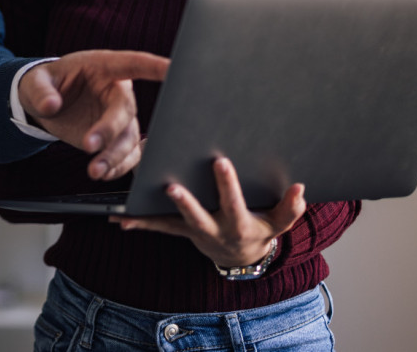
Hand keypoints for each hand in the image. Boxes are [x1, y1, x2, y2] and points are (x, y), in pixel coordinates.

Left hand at [18, 51, 168, 180]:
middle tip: (90, 147)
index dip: (155, 66)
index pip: (133, 63)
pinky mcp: (118, 138)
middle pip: (126, 110)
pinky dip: (118, 167)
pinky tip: (103, 173)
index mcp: (104, 67)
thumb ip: (41, 91)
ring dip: (114, 156)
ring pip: (129, 138)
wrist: (46, 103)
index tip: (174, 68)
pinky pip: (127, 155)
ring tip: (94, 171)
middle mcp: (118, 92)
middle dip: (110, 130)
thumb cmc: (45, 84)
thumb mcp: (34, 81)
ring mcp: (121, 117)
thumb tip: (51, 105)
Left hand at [114, 157, 306, 267]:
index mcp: (239, 224)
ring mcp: (194, 231)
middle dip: (185, 202)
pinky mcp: (180, 230)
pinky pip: (158, 226)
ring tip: (127, 209)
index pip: (233, 202)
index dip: (227, 184)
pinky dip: (138, 221)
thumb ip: (289, 208)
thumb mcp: (278, 222)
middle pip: (198, 216)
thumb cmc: (260, 228)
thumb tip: (299, 189)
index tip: (220, 161)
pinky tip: (117, 217)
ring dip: (150, 216)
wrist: (242, 256)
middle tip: (170, 187)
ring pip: (171, 222)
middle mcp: (214, 229)